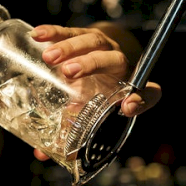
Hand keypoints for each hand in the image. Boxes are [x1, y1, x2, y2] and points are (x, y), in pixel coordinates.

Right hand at [30, 22, 161, 160]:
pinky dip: (55, 32)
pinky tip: (37, 35)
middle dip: (92, 64)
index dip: (140, 100)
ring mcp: (102, 46)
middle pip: (113, 59)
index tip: (127, 107)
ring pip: (92, 41)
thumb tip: (41, 154)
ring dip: (70, 48)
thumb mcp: (90, 117)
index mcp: (130, 87)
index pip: (147, 92)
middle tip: (68, 73)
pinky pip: (71, 31)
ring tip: (49, 57)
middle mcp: (120, 64)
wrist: (98, 67)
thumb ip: (73, 136)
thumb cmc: (97, 96)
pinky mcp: (84, 35)